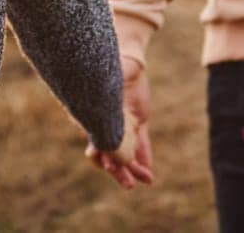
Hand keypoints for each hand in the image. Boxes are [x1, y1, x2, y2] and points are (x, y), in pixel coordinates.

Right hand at [88, 55, 154, 188]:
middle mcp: (106, 122)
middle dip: (118, 170)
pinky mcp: (137, 121)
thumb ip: (106, 88)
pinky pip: (141, 142)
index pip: (95, 139)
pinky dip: (144, 156)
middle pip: (110, 151)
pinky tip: (149, 170)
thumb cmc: (113, 66)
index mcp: (93, 114)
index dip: (100, 154)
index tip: (107, 164)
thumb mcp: (109, 77)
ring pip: (127, 150)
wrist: (128, 58)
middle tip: (127, 184)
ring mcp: (122, 124)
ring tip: (146, 180)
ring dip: (134, 168)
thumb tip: (107, 93)